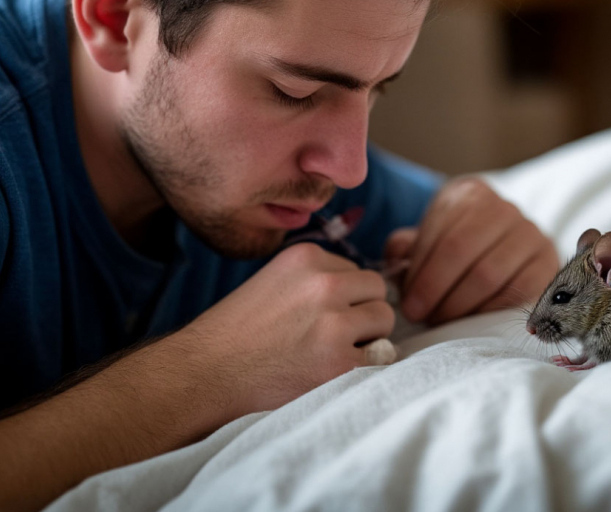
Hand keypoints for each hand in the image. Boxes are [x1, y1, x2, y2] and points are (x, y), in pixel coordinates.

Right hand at [178, 243, 392, 420]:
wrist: (203, 375)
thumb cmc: (236, 333)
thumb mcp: (276, 281)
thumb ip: (317, 278)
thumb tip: (363, 291)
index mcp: (308, 257)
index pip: (357, 272)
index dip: (347, 298)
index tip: (321, 317)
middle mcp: (325, 284)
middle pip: (378, 292)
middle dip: (363, 314)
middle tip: (334, 337)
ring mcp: (334, 324)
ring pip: (384, 321)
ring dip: (368, 339)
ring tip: (332, 354)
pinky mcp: (339, 363)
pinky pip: (380, 358)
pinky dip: (365, 368)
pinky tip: (334, 374)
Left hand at [385, 177, 558, 324]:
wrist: (503, 247)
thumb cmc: (455, 247)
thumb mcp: (427, 239)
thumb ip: (406, 248)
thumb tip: (396, 261)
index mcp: (470, 195)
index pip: (444, 236)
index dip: (422, 274)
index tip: (408, 303)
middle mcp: (504, 209)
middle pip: (464, 253)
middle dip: (436, 291)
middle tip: (420, 315)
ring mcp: (531, 234)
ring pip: (489, 274)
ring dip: (459, 305)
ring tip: (441, 320)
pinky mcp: (547, 264)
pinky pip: (517, 292)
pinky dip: (490, 311)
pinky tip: (472, 321)